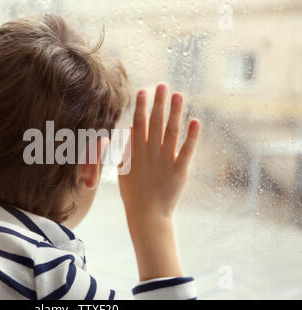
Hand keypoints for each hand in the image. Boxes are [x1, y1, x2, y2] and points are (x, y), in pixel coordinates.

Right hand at [118, 83, 199, 279]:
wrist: (147, 214)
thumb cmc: (133, 193)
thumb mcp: (123, 170)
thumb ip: (125, 149)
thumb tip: (130, 128)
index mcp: (136, 152)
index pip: (139, 123)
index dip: (142, 106)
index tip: (145, 90)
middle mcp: (151, 153)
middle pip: (155, 122)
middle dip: (159, 102)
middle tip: (163, 85)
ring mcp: (166, 160)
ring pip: (171, 132)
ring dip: (175, 112)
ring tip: (178, 95)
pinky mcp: (180, 170)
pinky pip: (187, 150)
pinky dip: (192, 136)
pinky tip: (196, 121)